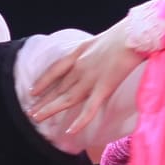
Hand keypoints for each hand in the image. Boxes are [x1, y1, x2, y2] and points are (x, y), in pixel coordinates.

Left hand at [29, 19, 143, 133]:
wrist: (134, 35)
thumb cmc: (124, 34)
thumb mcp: (102, 39)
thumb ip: (95, 51)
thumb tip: (97, 56)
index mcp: (79, 54)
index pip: (55, 69)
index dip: (43, 81)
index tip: (32, 91)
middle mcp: (80, 68)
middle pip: (58, 87)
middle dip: (44, 100)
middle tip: (30, 113)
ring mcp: (90, 79)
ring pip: (67, 99)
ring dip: (50, 109)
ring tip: (37, 119)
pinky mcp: (103, 88)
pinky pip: (89, 108)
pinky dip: (80, 121)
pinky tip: (71, 131)